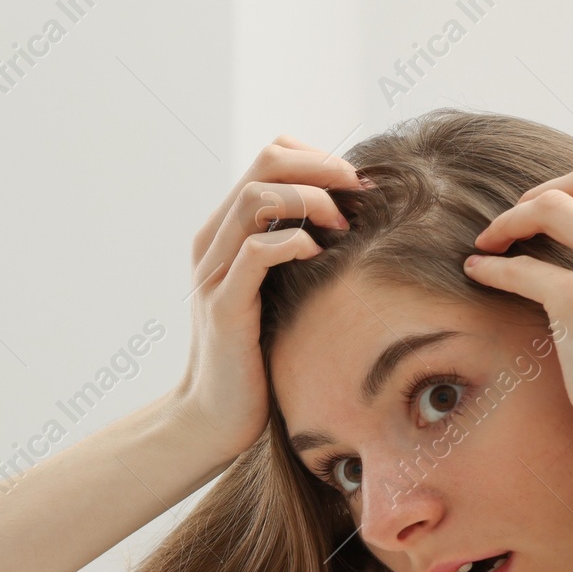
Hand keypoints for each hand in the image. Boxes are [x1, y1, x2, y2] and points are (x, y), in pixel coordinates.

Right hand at [168, 135, 365, 460]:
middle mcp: (213, 241)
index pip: (271, 156)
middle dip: (323, 167)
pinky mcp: (223, 306)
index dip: (318, 157)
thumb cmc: (258, 355)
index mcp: (226, 230)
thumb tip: (351, 217)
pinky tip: (319, 258)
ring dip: (312, 201)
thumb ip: (295, 251)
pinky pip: (257, 253)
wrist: (215, 415)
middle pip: (265, 162)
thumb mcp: (278, 290)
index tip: (355, 186)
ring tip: (342, 228)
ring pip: (258, 196)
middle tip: (359, 194)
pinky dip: (296, 244)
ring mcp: (213, 271)